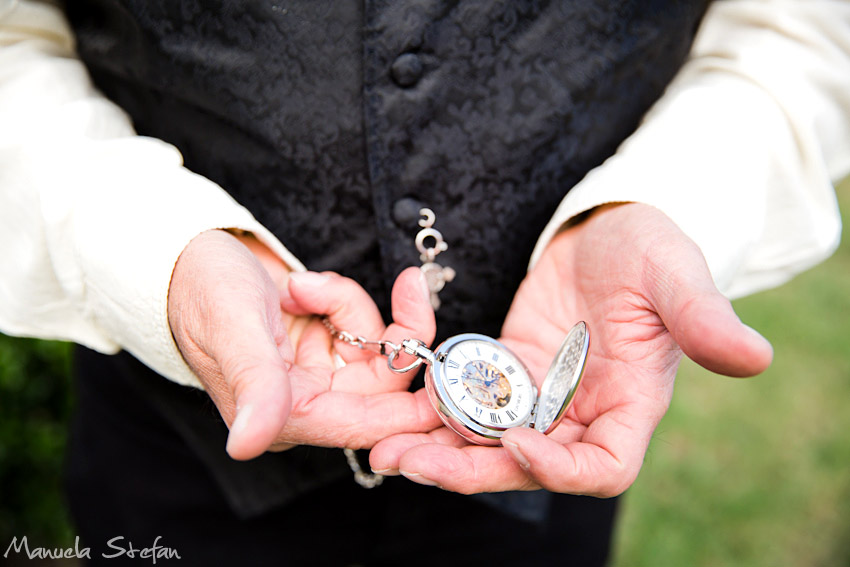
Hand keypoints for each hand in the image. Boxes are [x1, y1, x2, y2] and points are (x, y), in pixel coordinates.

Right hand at [167, 229, 440, 459]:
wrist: (188, 255)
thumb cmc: (202, 293)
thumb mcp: (234, 333)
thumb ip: (254, 387)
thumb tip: (246, 447)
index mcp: (288, 415)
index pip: (371, 423)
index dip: (417, 407)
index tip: (455, 380)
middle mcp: (309, 401)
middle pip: (387, 381)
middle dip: (397, 331)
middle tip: (410, 285)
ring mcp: (320, 370)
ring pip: (378, 345)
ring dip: (351, 304)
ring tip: (302, 283)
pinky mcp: (326, 341)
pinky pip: (362, 321)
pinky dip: (341, 295)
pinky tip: (301, 283)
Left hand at [370, 203, 772, 495]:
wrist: (605, 224)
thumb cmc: (650, 246)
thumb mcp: (675, 274)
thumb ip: (703, 318)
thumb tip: (757, 358)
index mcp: (630, 403)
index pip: (601, 466)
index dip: (560, 469)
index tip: (516, 440)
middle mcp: (581, 411)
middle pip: (527, 464)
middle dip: (472, 471)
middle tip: (412, 465)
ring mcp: (539, 394)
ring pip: (487, 442)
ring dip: (439, 450)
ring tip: (387, 450)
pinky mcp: (505, 369)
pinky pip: (468, 403)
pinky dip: (435, 412)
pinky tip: (397, 410)